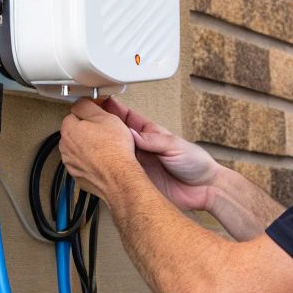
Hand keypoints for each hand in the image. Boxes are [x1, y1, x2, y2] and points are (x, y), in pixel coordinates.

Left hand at [57, 98, 138, 202]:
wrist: (119, 177)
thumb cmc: (114, 150)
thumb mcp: (104, 116)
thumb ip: (88, 106)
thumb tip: (83, 102)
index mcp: (69, 129)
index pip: (75, 114)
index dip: (90, 114)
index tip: (99, 117)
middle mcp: (66, 147)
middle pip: (76, 132)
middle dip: (88, 131)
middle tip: (105, 133)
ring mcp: (71, 163)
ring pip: (79, 149)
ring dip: (89, 147)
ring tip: (105, 148)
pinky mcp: (78, 175)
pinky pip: (83, 164)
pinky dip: (91, 162)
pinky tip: (103, 160)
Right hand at [100, 97, 219, 211]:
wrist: (204, 190)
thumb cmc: (196, 163)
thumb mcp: (175, 145)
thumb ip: (154, 140)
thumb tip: (132, 133)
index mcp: (150, 133)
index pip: (126, 117)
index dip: (112, 109)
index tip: (98, 103)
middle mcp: (142, 148)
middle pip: (116, 135)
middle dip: (102, 128)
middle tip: (88, 123)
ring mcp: (138, 164)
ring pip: (115, 154)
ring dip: (104, 150)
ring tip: (90, 144)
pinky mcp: (138, 181)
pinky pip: (121, 174)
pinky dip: (111, 170)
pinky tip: (102, 167)